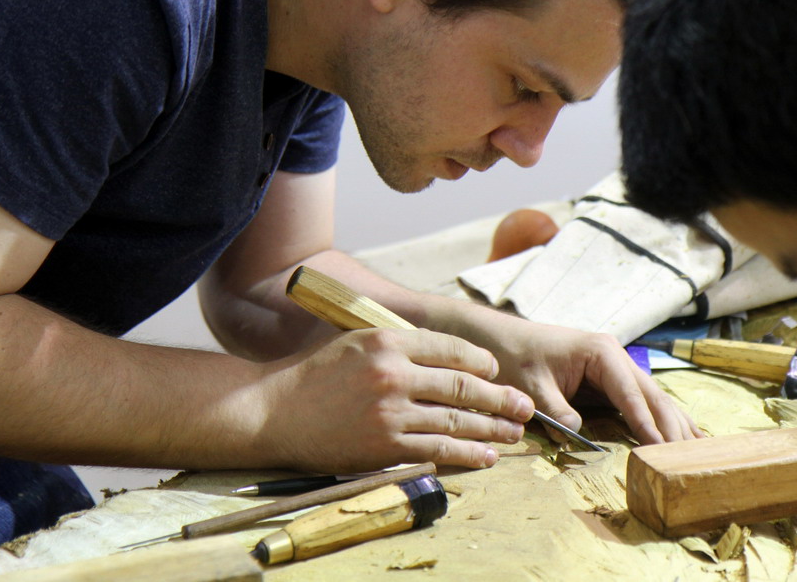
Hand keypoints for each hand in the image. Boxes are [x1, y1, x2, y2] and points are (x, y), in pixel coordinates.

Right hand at [258, 327, 534, 471]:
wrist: (273, 410)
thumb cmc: (315, 375)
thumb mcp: (357, 341)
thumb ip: (400, 346)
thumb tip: (445, 354)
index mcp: (388, 341)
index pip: (451, 348)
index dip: (480, 362)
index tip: (495, 371)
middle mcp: (393, 373)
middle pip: (462, 385)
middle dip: (499, 397)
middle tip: (523, 406)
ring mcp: (390, 411)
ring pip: (455, 419)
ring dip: (491, 428)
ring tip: (513, 432)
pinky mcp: (384, 445)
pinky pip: (438, 448)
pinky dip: (467, 453)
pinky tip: (487, 456)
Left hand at [449, 310, 702, 443]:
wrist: (503, 340)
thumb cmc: (516, 357)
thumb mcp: (531, 385)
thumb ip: (555, 408)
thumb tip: (578, 433)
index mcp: (601, 352)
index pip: (630, 392)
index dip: (646, 421)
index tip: (662, 447)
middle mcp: (616, 357)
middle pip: (652, 395)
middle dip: (671, 427)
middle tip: (687, 459)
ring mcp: (618, 368)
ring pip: (654, 399)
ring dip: (675, 424)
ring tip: (698, 452)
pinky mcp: (613, 381)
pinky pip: (643, 402)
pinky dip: (663, 420)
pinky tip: (686, 436)